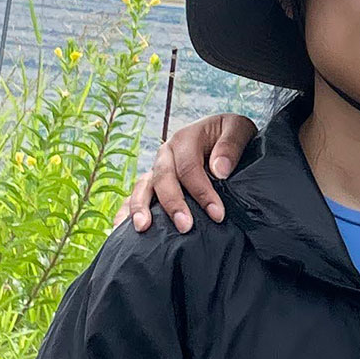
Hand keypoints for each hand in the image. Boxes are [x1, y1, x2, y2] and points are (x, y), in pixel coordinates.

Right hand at [124, 113, 257, 232]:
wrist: (224, 136)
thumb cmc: (231, 134)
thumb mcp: (238, 129)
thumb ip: (231, 145)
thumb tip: (219, 171)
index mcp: (185, 138)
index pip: (189, 166)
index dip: (202, 191)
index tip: (218, 214)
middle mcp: (166, 154)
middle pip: (162, 178)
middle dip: (173, 204)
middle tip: (185, 227)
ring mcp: (156, 169)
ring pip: (142, 187)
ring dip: (140, 207)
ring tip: (142, 229)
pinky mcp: (153, 184)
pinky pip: (135, 196)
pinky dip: (126, 211)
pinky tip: (120, 229)